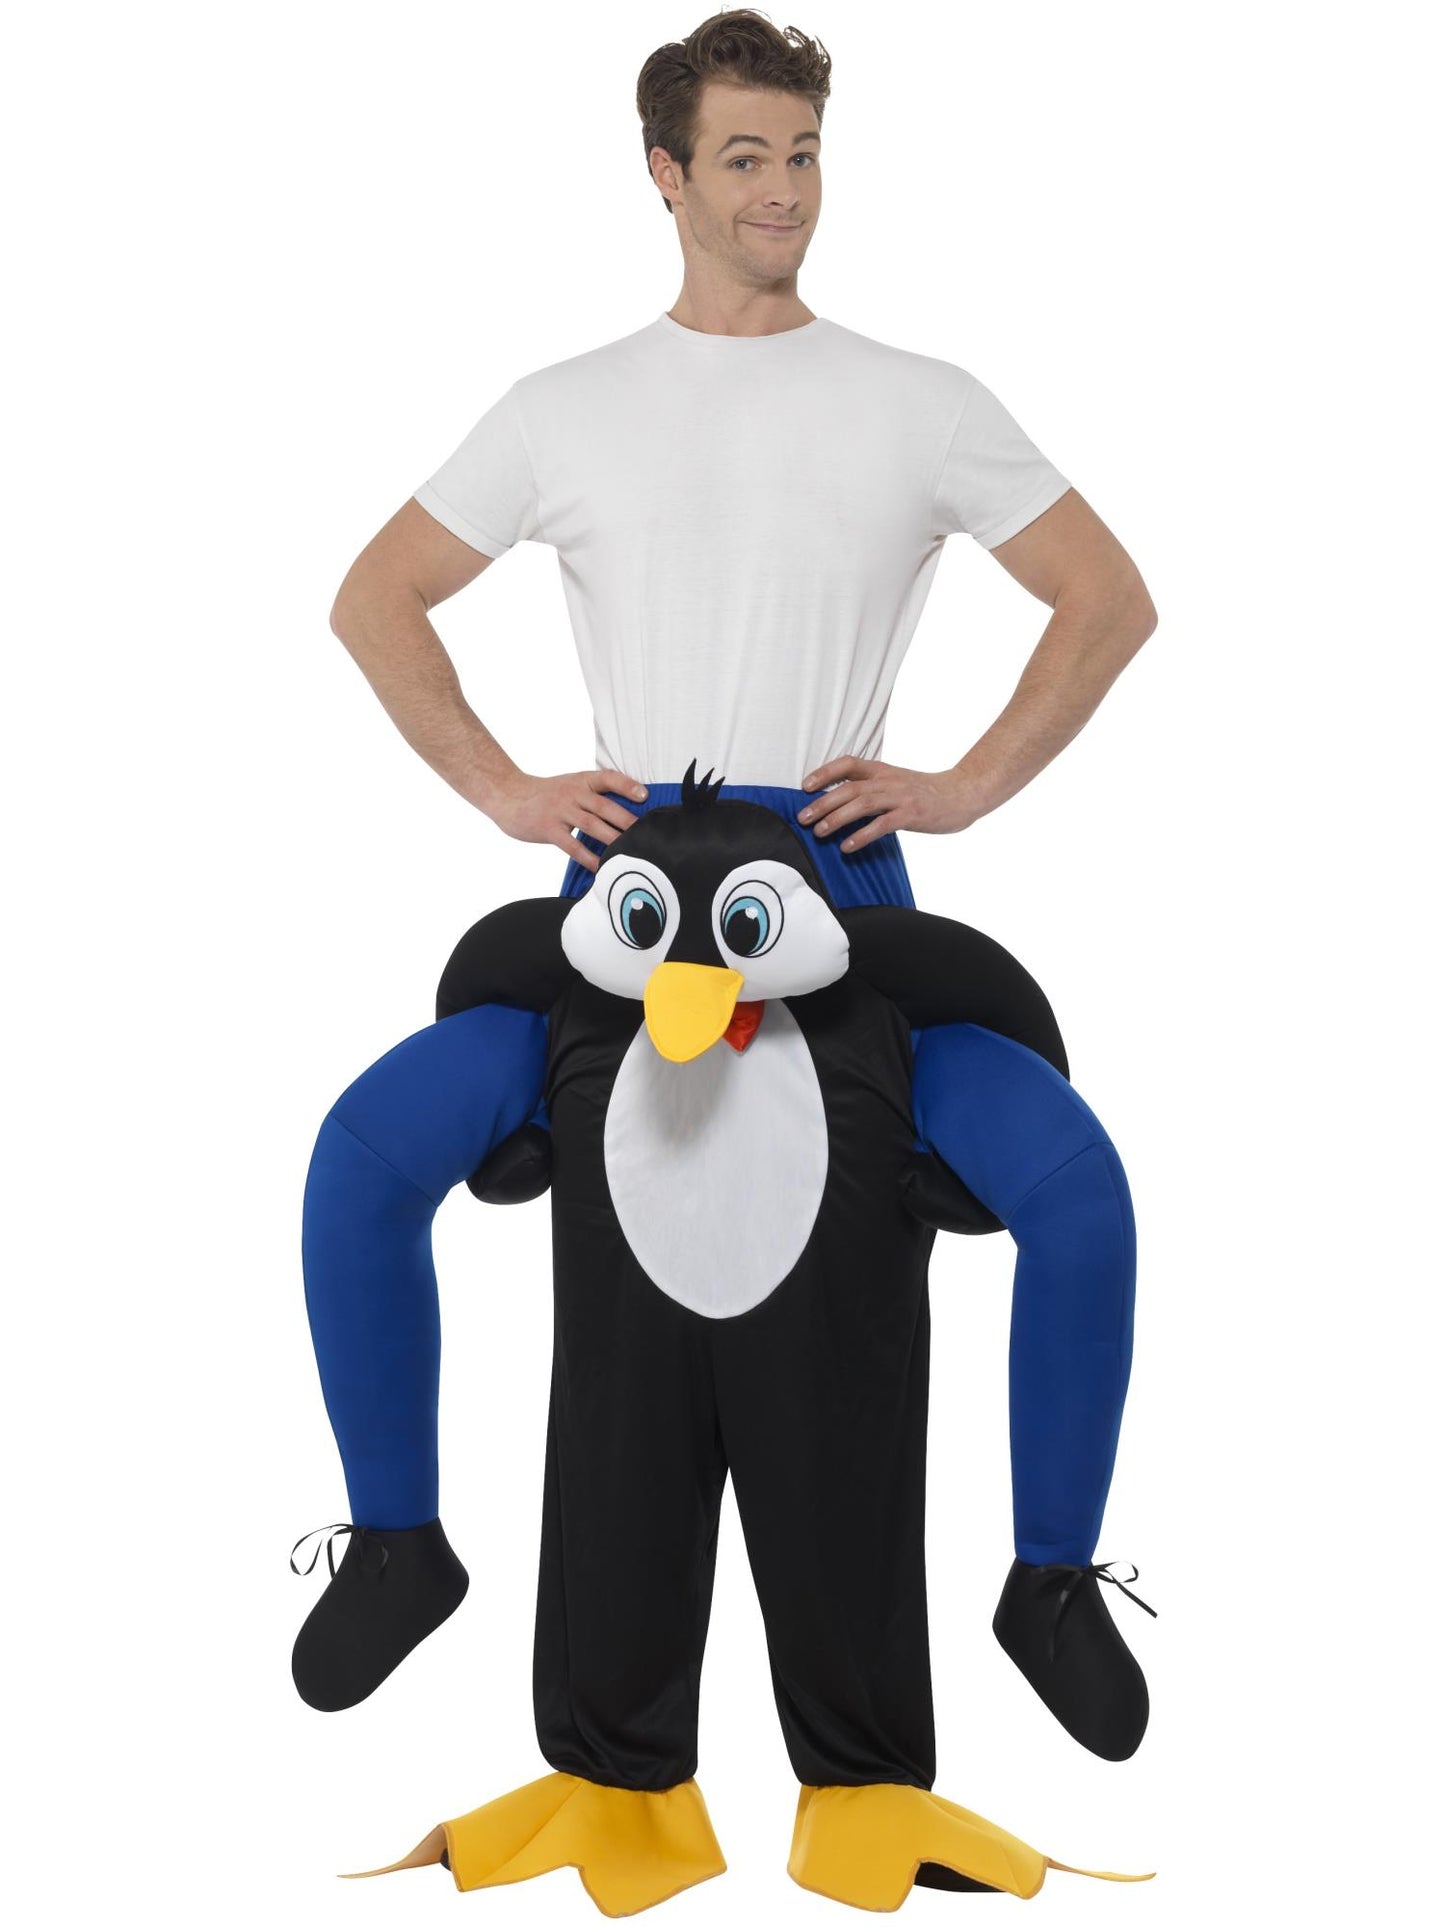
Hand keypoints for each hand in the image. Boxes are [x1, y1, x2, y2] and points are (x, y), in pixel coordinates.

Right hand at [485, 767, 649, 873]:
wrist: (509, 796)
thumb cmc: (547, 794)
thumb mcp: (570, 785)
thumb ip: (594, 795)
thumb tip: (625, 814)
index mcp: (581, 780)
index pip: (608, 778)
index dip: (627, 786)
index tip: (645, 796)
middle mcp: (573, 793)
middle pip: (605, 806)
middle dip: (627, 821)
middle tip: (646, 834)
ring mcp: (561, 811)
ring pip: (592, 826)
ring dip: (613, 840)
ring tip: (631, 852)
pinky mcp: (549, 829)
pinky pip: (573, 846)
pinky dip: (589, 858)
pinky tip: (601, 868)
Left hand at [795, 758, 980, 851]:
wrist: (962, 794)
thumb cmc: (925, 793)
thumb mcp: (896, 783)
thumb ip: (872, 788)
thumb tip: (839, 803)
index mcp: (882, 770)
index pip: (848, 763)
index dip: (824, 772)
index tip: (804, 786)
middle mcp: (888, 780)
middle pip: (849, 788)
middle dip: (822, 802)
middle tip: (802, 818)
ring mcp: (900, 797)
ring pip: (862, 804)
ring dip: (837, 818)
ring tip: (819, 832)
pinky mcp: (912, 815)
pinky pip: (882, 824)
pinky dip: (862, 835)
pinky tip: (847, 846)